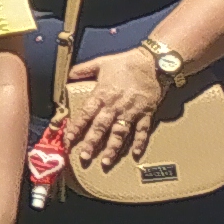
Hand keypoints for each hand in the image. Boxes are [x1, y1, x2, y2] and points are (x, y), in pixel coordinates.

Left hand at [59, 50, 164, 169]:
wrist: (155, 62)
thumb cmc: (127, 62)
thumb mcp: (101, 62)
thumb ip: (83, 70)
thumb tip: (69, 74)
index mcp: (102, 94)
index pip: (86, 114)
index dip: (76, 128)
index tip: (68, 140)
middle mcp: (115, 106)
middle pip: (101, 127)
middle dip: (91, 143)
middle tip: (84, 157)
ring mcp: (132, 111)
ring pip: (120, 133)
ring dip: (113, 148)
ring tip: (105, 162)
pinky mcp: (147, 113)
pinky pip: (143, 130)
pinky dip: (140, 142)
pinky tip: (136, 154)